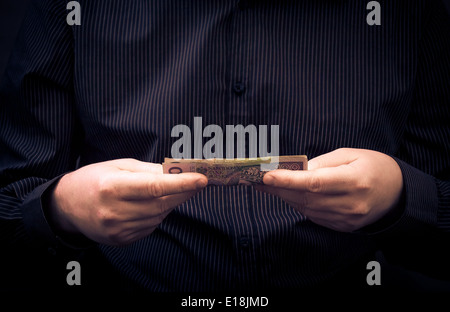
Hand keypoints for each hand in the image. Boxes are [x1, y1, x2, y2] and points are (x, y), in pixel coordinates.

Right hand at [49, 159, 207, 245]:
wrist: (67, 205)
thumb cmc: (94, 179)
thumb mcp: (119, 166)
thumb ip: (149, 170)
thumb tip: (177, 171)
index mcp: (112, 187)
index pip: (155, 187)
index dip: (181, 184)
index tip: (202, 179)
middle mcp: (114, 211)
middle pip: (161, 204)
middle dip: (183, 192)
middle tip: (197, 182)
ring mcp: (117, 229)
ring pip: (158, 216)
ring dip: (170, 203)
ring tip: (166, 191)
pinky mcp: (120, 240)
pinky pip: (150, 227)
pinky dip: (157, 215)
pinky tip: (149, 205)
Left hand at [256, 148, 403, 231]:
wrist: (397, 193)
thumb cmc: (373, 167)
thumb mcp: (351, 154)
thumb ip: (323, 162)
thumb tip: (298, 170)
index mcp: (354, 181)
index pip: (314, 183)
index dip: (288, 181)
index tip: (266, 176)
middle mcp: (349, 204)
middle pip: (305, 198)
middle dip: (278, 188)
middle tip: (256, 179)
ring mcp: (346, 219)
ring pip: (306, 208)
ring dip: (284, 196)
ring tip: (267, 185)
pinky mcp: (342, 227)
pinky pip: (313, 216)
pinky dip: (298, 204)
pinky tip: (288, 194)